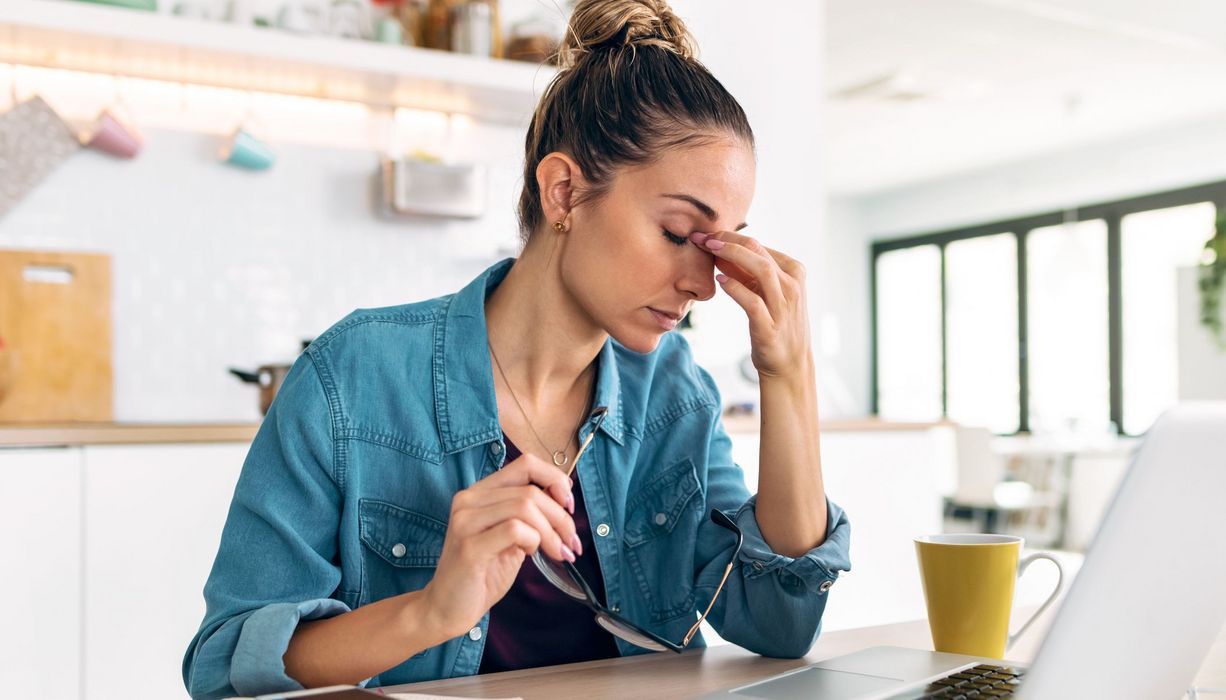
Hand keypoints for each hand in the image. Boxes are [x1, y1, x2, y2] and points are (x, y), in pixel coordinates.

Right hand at [421, 453, 579, 637]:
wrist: (447, 608)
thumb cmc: (482, 573)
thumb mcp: (511, 538)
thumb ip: (530, 516)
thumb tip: (565, 498)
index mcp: (480, 493)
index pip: (525, 464)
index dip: (555, 479)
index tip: (569, 505)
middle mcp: (469, 499)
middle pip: (531, 490)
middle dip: (561, 517)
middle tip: (571, 543)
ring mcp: (465, 521)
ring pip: (525, 507)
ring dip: (551, 532)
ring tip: (557, 552)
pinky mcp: (469, 546)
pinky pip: (515, 530)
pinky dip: (534, 541)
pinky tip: (530, 555)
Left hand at [689, 230, 812, 379]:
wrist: (790, 365)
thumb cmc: (776, 325)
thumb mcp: (767, 293)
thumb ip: (748, 273)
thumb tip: (721, 251)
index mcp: (793, 272)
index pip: (759, 244)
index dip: (730, 236)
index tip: (706, 234)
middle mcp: (792, 286)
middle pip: (758, 250)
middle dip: (727, 240)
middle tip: (702, 237)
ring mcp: (783, 306)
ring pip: (761, 269)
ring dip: (732, 255)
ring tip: (710, 250)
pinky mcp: (770, 327)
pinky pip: (753, 302)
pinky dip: (736, 288)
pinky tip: (720, 281)